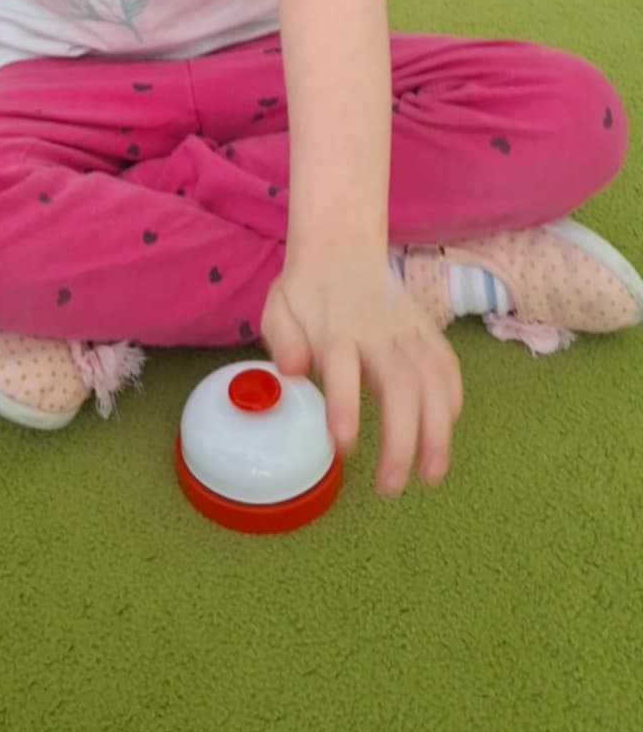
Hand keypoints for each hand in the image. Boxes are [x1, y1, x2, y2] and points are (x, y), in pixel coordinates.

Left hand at [260, 260, 461, 496]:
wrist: (343, 245)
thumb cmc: (306, 290)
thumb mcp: (279, 308)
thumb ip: (283, 339)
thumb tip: (293, 370)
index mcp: (337, 329)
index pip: (343, 369)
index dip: (345, 407)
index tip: (344, 447)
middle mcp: (379, 331)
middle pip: (401, 385)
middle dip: (402, 439)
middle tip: (392, 486)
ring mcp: (409, 330)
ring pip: (433, 381)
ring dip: (437, 431)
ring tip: (431, 475)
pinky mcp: (428, 330)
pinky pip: (448, 365)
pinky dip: (453, 398)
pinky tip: (447, 430)